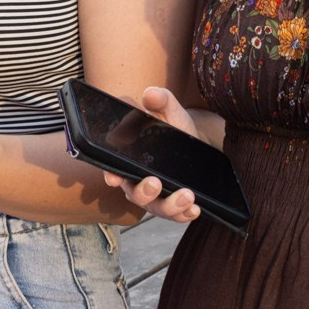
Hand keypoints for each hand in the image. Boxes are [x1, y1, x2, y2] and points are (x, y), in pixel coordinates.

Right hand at [99, 86, 224, 223]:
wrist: (198, 144)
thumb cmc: (175, 127)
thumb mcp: (170, 111)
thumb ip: (161, 100)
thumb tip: (150, 94)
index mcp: (129, 158)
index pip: (113, 168)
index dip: (110, 174)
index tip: (113, 178)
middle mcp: (137, 181)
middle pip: (134, 194)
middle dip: (144, 192)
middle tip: (156, 183)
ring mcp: (156, 196)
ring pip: (156, 208)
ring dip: (170, 206)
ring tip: (187, 196)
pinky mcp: (173, 205)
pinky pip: (175, 215)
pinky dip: (184, 215)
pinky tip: (195, 209)